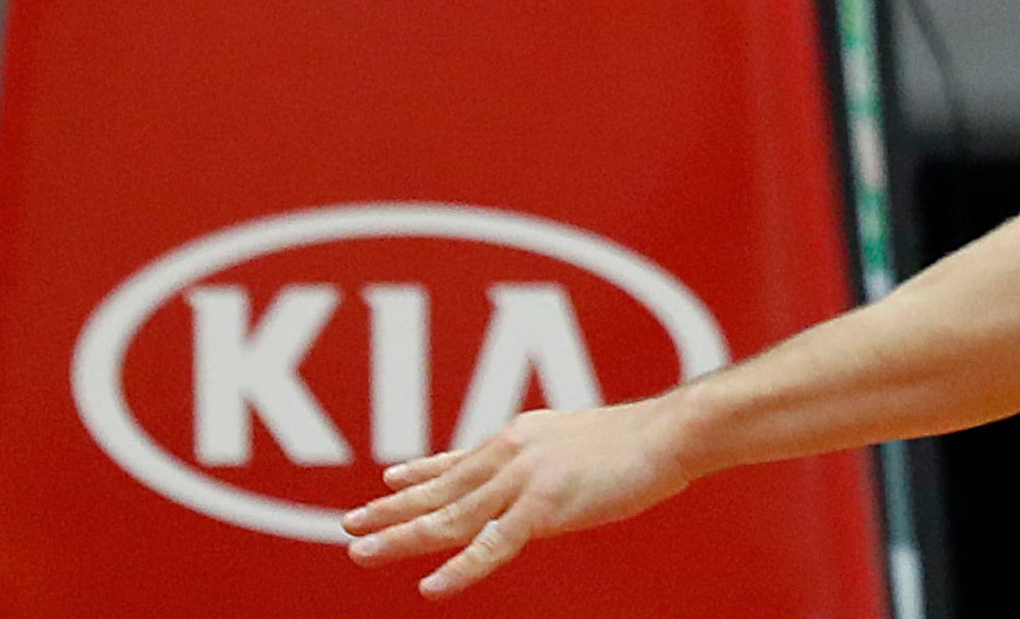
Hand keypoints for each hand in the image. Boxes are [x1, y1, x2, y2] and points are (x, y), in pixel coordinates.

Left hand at [341, 397, 696, 593]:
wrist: (669, 433)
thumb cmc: (639, 440)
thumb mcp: (577, 443)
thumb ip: (546, 460)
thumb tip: (538, 478)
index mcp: (520, 436)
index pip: (458, 459)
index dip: (419, 472)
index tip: (387, 480)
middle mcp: (510, 452)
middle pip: (439, 489)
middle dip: (391, 509)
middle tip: (350, 525)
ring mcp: (524, 480)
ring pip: (449, 517)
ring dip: (401, 536)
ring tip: (361, 551)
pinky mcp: (543, 508)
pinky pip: (491, 546)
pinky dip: (458, 569)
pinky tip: (431, 586)